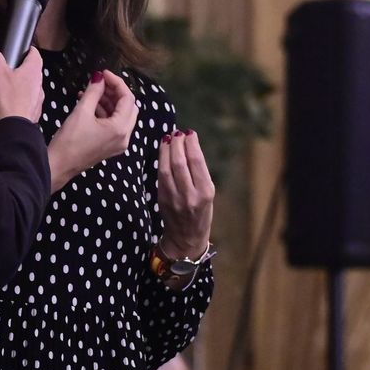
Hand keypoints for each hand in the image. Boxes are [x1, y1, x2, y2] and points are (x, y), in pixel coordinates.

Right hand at [0, 46, 43, 123]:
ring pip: (8, 93)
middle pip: (14, 76)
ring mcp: (30, 103)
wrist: (10, 128)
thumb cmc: (8, 100)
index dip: (25, 50)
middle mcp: (35, 88)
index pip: (34, 54)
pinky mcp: (23, 117)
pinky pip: (7, 108)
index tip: (18, 50)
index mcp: (32, 72)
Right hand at [47, 70, 137, 189]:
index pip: (127, 99)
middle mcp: (125, 137)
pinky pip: (114, 124)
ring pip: (121, 115)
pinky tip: (90, 104)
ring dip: (109, 101)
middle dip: (115, 92)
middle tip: (100, 82)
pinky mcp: (110, 146)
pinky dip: (105, 112)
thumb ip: (93, 92)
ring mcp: (118, 143)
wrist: (58, 166)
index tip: (103, 73)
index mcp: (120, 128)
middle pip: (128, 107)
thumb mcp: (81, 112)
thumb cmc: (69, 140)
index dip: (117, 82)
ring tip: (91, 92)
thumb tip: (99, 77)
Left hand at [157, 130, 214, 259]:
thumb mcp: (208, 192)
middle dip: (177, 143)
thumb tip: (189, 145)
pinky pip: (160, 175)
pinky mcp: (162, 199)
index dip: (191, 144)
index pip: (196, 162)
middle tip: (177, 132)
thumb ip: (199, 172)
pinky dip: (161, 160)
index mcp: (205, 192)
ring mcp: (174, 197)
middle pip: (180, 162)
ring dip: (167, 149)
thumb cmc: (201, 211)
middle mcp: (190, 195)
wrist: (186, 237)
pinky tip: (163, 151)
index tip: (190, 133)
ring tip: (169, 138)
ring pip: (167, 167)